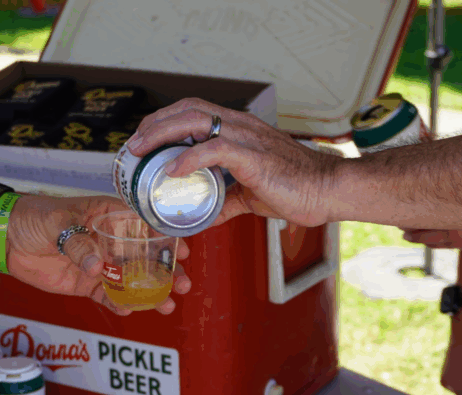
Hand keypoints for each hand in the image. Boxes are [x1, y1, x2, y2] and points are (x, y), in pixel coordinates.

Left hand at [6, 195, 191, 315]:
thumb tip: (97, 266)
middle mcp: (109, 241)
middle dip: (166, 272)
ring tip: (167, 306)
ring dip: (150, 293)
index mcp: (107, 216)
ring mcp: (99, 263)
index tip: (183, 251)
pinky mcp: (85, 283)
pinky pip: (107, 296)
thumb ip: (78, 243)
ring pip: (131, 280)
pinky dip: (119, 304)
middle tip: (184, 284)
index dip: (165, 239)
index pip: (144, 226)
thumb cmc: (34, 217)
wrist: (4, 237)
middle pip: (145, 257)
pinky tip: (131, 311)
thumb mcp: (58, 222)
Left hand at [127, 98, 339, 227]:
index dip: (164, 120)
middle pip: (188, 109)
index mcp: (239, 131)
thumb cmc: (297, 188)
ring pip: (196, 120)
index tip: (144, 140)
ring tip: (143, 150)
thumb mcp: (251, 196)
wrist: (328, 191)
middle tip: (134, 145)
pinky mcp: (253, 156)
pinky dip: (189, 157)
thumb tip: (206, 217)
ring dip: (163, 133)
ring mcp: (247, 138)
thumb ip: (227, 202)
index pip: (194, 111)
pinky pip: (215, 149)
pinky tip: (173, 170)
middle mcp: (240, 127)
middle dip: (155, 123)